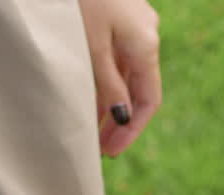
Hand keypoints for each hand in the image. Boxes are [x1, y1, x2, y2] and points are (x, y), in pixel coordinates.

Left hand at [79, 0, 161, 156]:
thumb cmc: (76, 0)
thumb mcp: (89, 46)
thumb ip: (107, 84)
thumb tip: (121, 118)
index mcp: (146, 43)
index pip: (148, 100)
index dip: (131, 130)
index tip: (110, 150)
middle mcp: (144, 33)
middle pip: (136, 86)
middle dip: (117, 118)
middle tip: (96, 145)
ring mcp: (130, 21)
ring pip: (123, 70)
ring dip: (107, 98)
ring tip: (85, 122)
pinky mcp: (113, 13)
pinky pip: (113, 52)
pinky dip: (101, 75)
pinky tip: (83, 88)